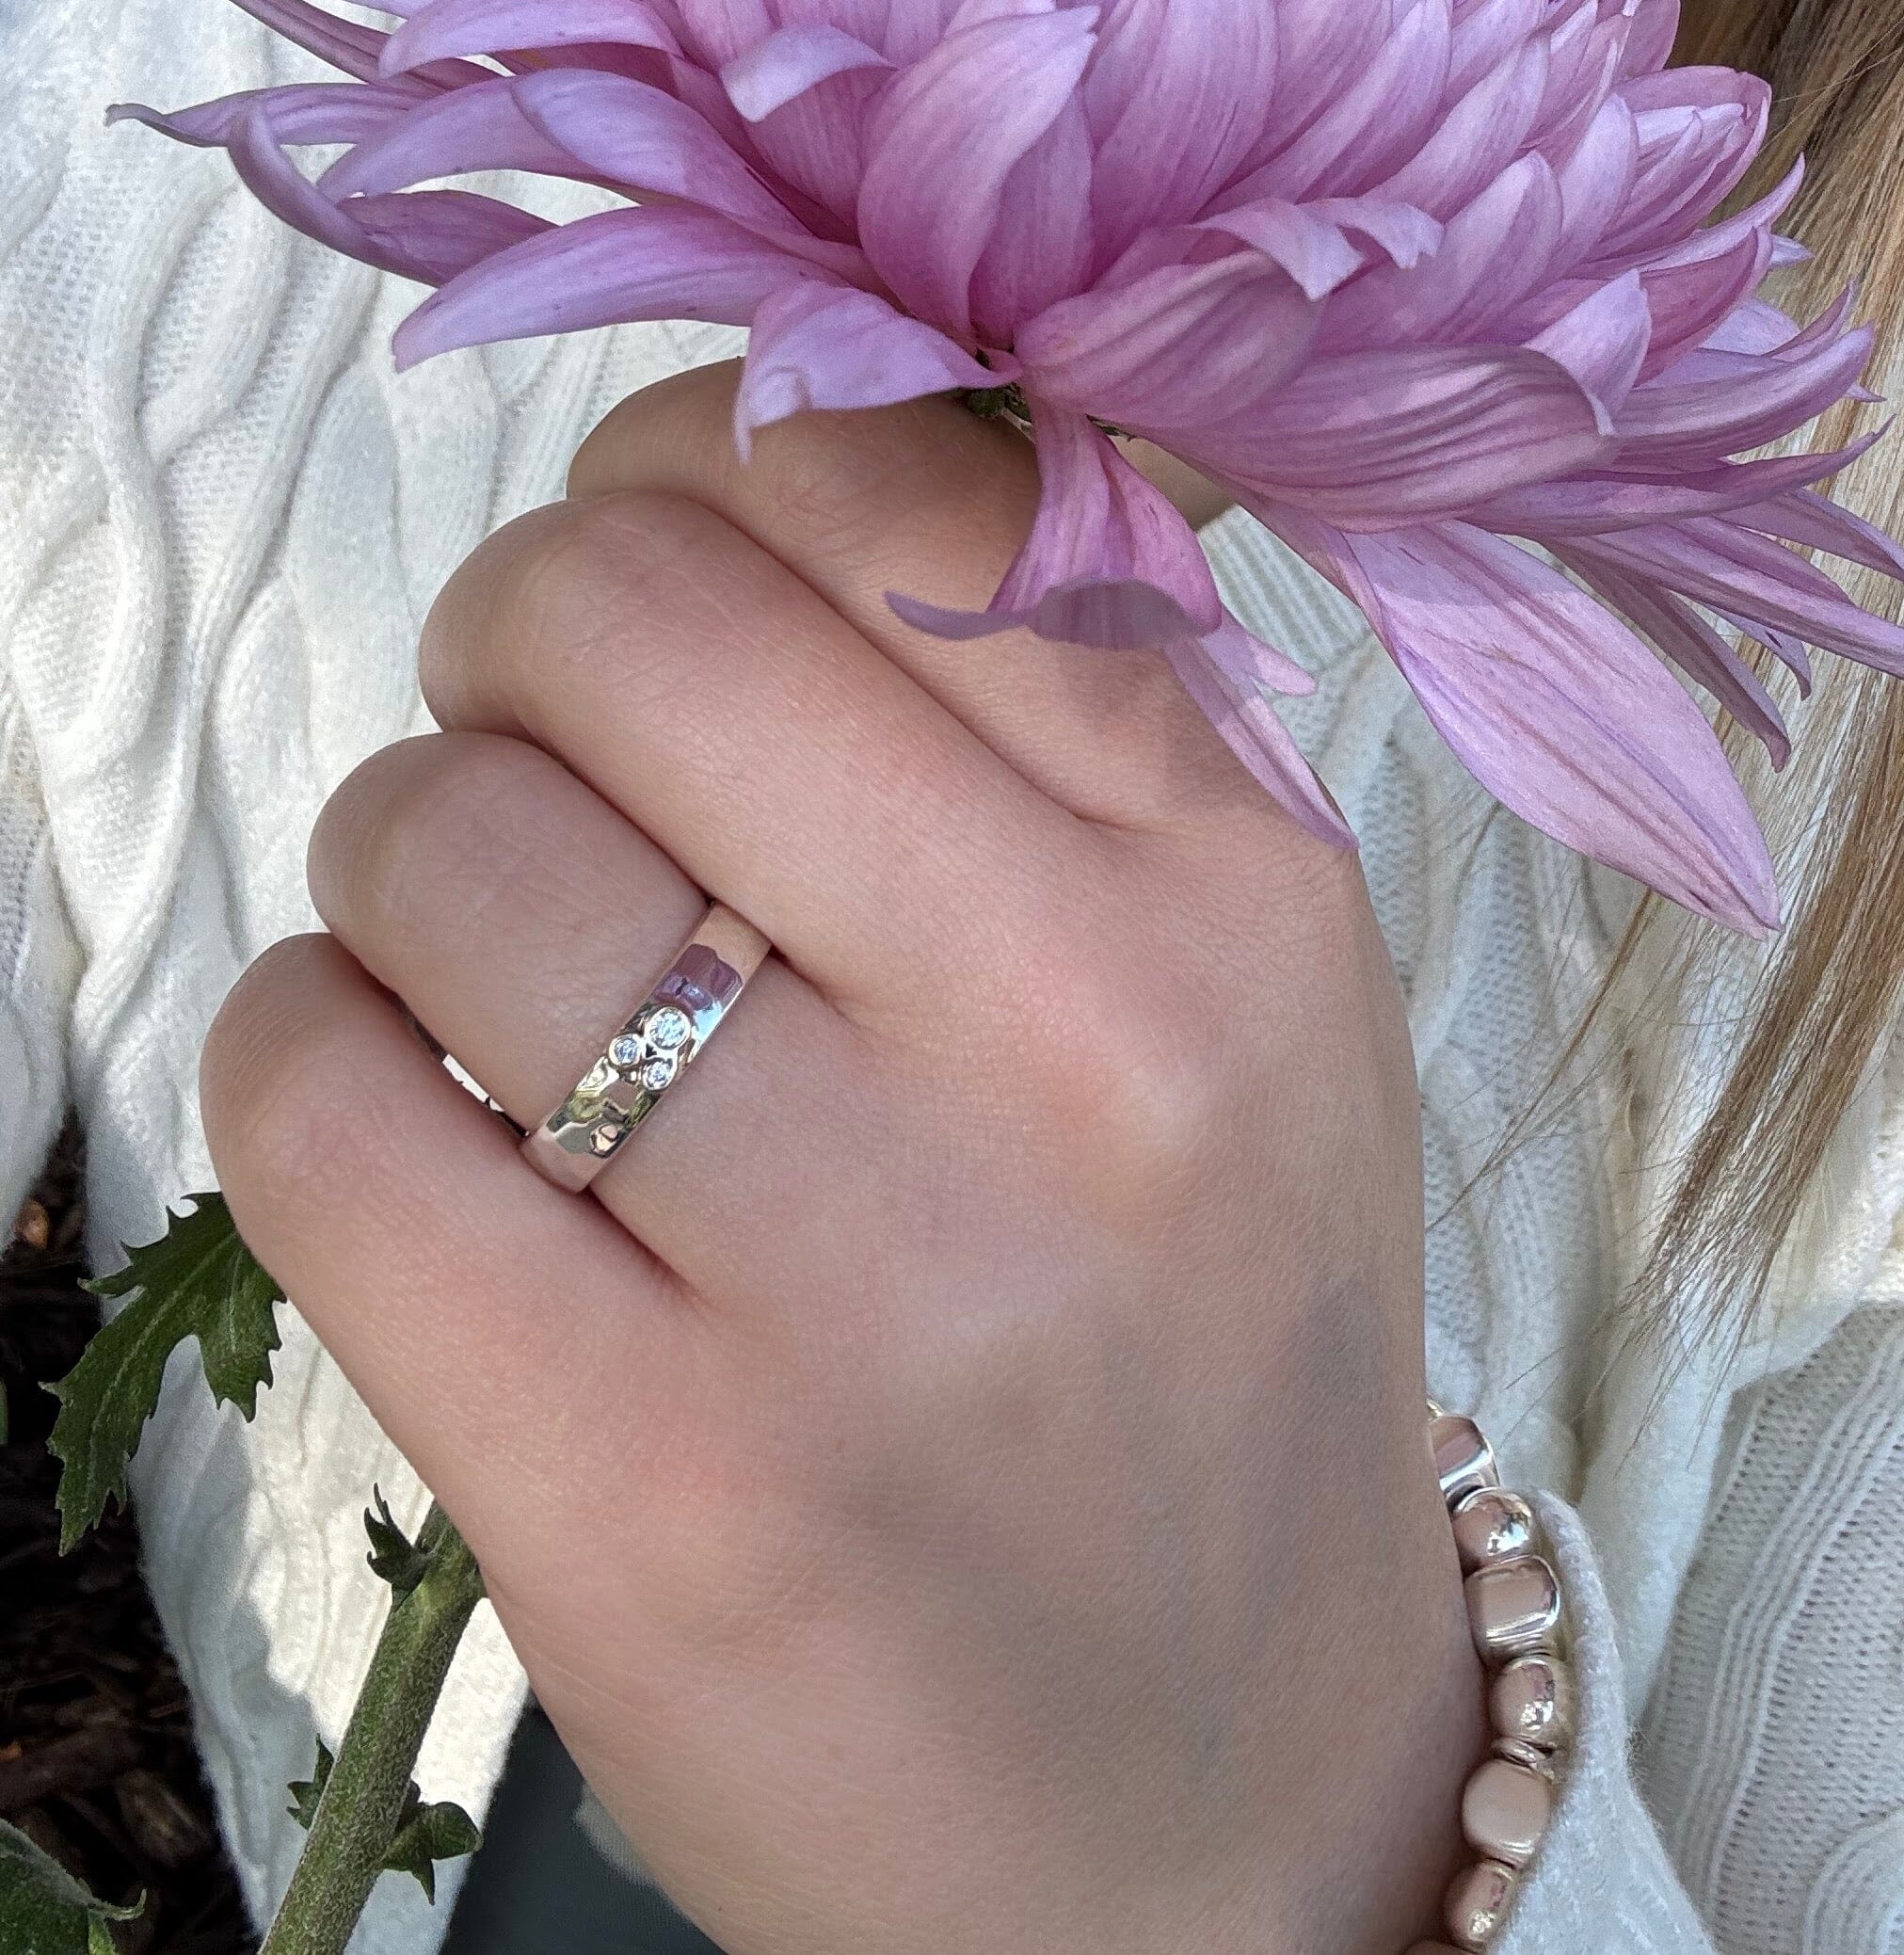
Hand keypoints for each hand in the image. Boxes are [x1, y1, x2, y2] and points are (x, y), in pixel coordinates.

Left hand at [201, 368, 1484, 1954]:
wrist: (1225, 1801)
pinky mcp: (650, 1495)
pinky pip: (317, 1102)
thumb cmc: (1210, 1357)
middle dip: (521, 633)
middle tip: (542, 739)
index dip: (708, 468)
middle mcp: (1091, 1058)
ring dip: (405, 857)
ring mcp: (872, 1288)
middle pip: (628, 617)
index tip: (682, 562)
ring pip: (444, 840)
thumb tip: (781, 449)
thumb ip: (1064, 725)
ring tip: (493, 969)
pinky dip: (310, 1055)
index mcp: (1242, 900)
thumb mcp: (1246, 1004)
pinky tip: (419, 1127)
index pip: (895, 489)